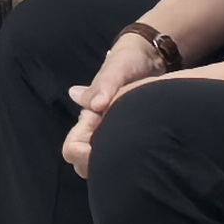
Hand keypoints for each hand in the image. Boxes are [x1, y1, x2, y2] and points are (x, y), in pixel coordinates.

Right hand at [58, 30, 176, 174]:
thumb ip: (104, 86)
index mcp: (88, 116)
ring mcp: (113, 135)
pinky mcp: (130, 138)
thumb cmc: (128, 61)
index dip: (81, 152)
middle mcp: (97, 130)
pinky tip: (145, 161)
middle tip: (122, 159)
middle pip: (85, 162)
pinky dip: (127, 162)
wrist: (150, 58)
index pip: (73, 146)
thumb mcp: (116, 69)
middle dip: (96, 165)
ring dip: (112, 165)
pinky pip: (121, 157)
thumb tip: (95, 106)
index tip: (96, 150)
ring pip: (103, 164)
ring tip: (137, 160)